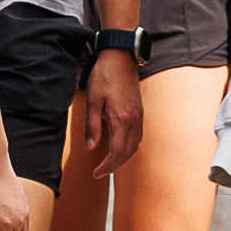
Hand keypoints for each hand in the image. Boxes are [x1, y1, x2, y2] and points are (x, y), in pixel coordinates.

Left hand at [73, 49, 145, 173]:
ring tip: (109, 162)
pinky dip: (129, 146)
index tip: (96, 173)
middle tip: (100, 172)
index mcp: (122, 119)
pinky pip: (137, 136)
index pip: (117, 152)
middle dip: (114, 165)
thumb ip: (92, 126)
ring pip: (135, 145)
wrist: (121, 57)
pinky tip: (119, 146)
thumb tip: (91, 148)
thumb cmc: (105, 76)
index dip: (107, 166)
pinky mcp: (139, 111)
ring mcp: (139, 116)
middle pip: (128, 152)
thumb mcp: (93, 100)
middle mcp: (134, 120)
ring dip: (123, 157)